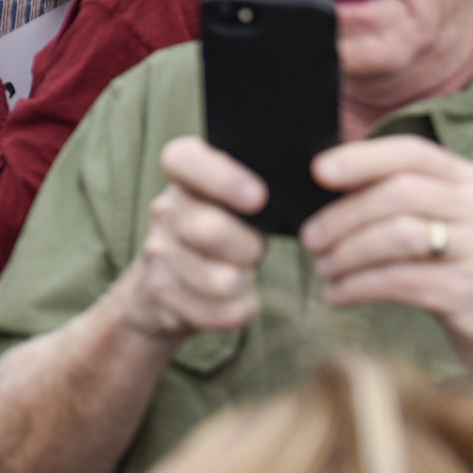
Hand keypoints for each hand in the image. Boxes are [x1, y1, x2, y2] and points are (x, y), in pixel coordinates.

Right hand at [122, 137, 266, 339]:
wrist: (162, 282)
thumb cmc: (221, 227)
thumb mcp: (231, 197)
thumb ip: (259, 180)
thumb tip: (314, 171)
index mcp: (183, 176)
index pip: (183, 160)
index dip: (221, 177)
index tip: (258, 197)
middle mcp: (164, 210)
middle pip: (212, 231)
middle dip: (247, 248)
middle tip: (254, 250)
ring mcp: (157, 252)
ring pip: (219, 279)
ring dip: (242, 283)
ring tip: (239, 275)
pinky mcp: (159, 292)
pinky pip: (217, 312)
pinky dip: (237, 311)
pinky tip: (233, 301)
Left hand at [301, 136, 472, 411]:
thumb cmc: (467, 276)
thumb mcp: (448, 227)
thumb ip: (402, 201)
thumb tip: (329, 184)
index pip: (412, 152)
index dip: (361, 158)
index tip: (317, 172)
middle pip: (398, 193)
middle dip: (343, 216)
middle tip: (310, 239)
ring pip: (397, 235)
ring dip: (347, 253)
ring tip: (324, 268)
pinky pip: (400, 281)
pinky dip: (358, 286)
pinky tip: (337, 295)